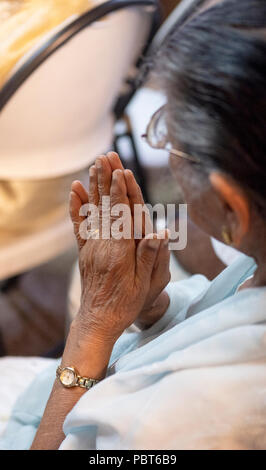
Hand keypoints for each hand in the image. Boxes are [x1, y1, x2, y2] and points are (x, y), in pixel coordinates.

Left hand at [69, 152, 165, 342]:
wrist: (98, 320)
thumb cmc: (125, 304)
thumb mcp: (144, 285)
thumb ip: (150, 256)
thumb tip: (160, 231)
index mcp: (120, 252)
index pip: (121, 215)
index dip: (121, 192)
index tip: (121, 171)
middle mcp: (102, 245)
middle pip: (105, 207)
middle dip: (105, 181)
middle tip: (105, 158)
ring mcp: (91, 247)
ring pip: (92, 211)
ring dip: (93, 187)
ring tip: (94, 166)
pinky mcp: (84, 251)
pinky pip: (79, 226)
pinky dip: (77, 206)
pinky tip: (75, 190)